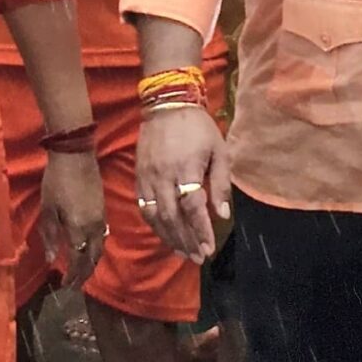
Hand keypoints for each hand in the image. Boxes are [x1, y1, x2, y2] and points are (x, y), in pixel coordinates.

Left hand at [41, 150, 107, 289]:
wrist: (76, 156)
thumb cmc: (56, 181)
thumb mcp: (48, 210)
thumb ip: (50, 237)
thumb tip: (51, 261)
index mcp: (79, 229)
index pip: (78, 261)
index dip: (72, 276)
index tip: (64, 286)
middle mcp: (94, 228)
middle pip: (92, 259)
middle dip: (84, 275)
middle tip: (74, 287)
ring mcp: (101, 219)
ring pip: (100, 249)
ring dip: (91, 264)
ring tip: (82, 274)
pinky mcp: (103, 211)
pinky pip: (102, 239)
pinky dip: (95, 251)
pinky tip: (88, 252)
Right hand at [135, 105, 231, 261]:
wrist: (166, 104)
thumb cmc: (198, 127)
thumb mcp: (219, 150)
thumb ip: (220, 183)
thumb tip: (223, 214)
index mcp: (187, 167)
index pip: (192, 207)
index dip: (200, 230)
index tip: (209, 248)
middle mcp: (164, 175)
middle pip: (172, 217)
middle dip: (186, 240)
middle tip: (198, 258)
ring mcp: (148, 177)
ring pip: (155, 216)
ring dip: (169, 238)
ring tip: (183, 253)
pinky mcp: (138, 176)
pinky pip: (143, 207)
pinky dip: (154, 225)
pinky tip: (165, 234)